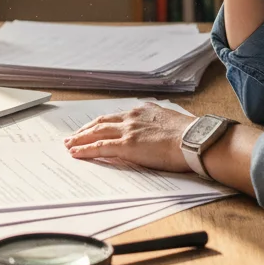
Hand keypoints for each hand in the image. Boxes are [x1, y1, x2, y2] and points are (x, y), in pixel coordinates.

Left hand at [63, 102, 195, 171]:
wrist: (195, 139)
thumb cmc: (190, 135)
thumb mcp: (171, 120)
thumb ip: (158, 123)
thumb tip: (158, 130)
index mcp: (143, 111)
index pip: (116, 117)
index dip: (102, 123)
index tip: (94, 127)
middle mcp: (132, 117)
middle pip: (101, 122)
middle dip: (85, 129)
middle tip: (73, 135)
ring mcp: (128, 130)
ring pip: (96, 132)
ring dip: (80, 138)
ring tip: (69, 144)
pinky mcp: (127, 145)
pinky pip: (100, 147)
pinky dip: (86, 149)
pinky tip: (76, 153)